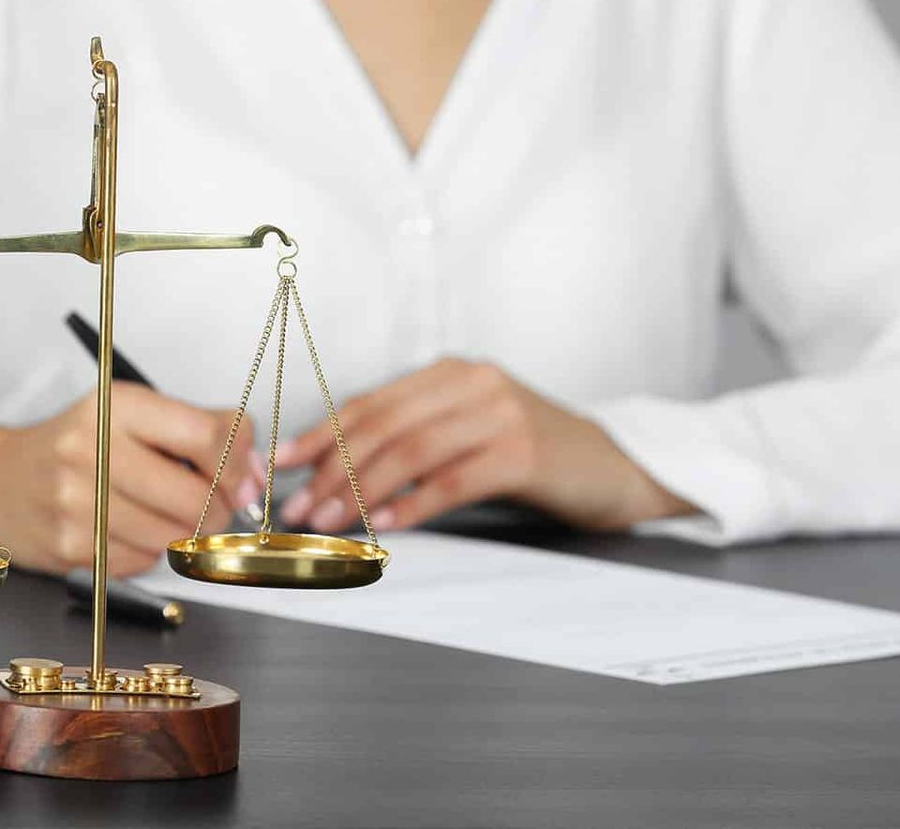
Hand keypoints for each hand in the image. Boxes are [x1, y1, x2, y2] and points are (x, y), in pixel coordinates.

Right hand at [0, 384, 263, 575]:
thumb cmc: (77, 446)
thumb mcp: (132, 414)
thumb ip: (199, 431)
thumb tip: (255, 472)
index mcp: (116, 406)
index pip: (206, 435)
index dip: (239, 463)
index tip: (246, 479)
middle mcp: (92, 450)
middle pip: (197, 498)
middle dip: (219, 510)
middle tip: (217, 507)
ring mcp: (77, 502)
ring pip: (173, 536)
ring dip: (184, 534)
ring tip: (166, 515)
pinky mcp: (71, 545)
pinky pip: (142, 562)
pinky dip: (149, 552)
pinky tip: (130, 530)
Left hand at [272, 358, 691, 532]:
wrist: (616, 469)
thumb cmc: (535, 458)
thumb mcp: (470, 433)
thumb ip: (416, 440)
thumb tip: (336, 475)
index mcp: (452, 373)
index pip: (371, 403)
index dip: (320, 434)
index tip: (283, 467)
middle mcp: (474, 384)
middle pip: (385, 426)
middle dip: (332, 469)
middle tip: (299, 508)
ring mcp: (502, 415)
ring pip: (412, 452)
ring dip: (362, 491)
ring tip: (331, 523)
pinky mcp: (524, 452)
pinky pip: (455, 480)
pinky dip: (416, 505)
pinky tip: (389, 526)